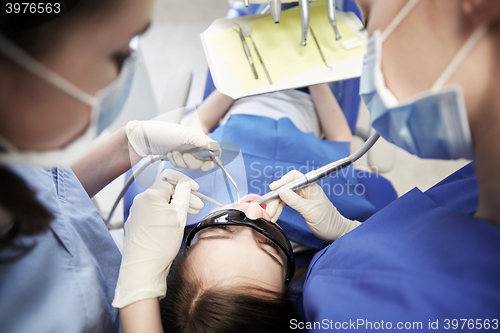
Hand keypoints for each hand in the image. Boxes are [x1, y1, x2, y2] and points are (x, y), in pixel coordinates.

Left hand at [112, 169, 202, 307]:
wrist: (143, 267)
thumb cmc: (161, 242)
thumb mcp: (179, 215)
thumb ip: (183, 195)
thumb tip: (185, 185)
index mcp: (150, 195)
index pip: (168, 177)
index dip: (185, 181)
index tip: (195, 189)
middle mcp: (140, 201)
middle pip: (165, 191)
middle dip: (184, 196)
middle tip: (198, 206)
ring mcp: (136, 213)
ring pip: (160, 203)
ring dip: (176, 206)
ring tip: (190, 215)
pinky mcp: (136, 225)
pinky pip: (153, 213)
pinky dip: (166, 215)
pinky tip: (175, 224)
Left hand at [126, 120, 218, 170]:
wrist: (142, 138)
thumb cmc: (161, 132)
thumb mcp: (184, 135)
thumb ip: (202, 141)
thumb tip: (216, 147)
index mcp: (199, 137)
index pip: (215, 150)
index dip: (213, 160)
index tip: (205, 166)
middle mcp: (194, 144)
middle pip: (204, 161)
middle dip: (192, 161)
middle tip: (183, 155)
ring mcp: (186, 150)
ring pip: (192, 165)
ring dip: (182, 162)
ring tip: (173, 153)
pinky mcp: (178, 156)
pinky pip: (183, 166)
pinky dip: (176, 163)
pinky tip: (169, 155)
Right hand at [266, 170, 359, 241]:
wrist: (335, 232)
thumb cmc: (327, 221)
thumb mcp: (310, 211)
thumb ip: (295, 201)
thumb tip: (282, 191)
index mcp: (311, 187)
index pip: (294, 177)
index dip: (282, 181)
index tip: (273, 188)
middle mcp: (305, 190)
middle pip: (285, 188)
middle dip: (276, 198)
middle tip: (270, 210)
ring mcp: (301, 197)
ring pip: (283, 197)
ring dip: (275, 205)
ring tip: (270, 215)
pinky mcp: (299, 205)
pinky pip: (285, 203)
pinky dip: (279, 209)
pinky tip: (275, 215)